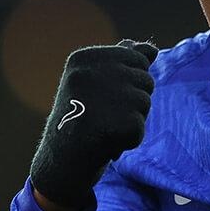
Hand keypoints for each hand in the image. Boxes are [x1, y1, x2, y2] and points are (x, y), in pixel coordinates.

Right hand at [28, 39, 157, 210]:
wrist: (59, 162)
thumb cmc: (79, 118)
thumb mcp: (95, 82)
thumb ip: (122, 61)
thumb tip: (150, 49)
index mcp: (83, 57)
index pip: (137, 58)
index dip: (126, 82)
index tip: (99, 97)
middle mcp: (91, 72)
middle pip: (144, 78)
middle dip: (132, 100)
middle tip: (102, 114)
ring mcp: (104, 98)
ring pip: (145, 102)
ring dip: (131, 119)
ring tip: (103, 128)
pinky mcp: (117, 124)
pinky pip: (140, 128)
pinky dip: (128, 140)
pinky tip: (105, 143)